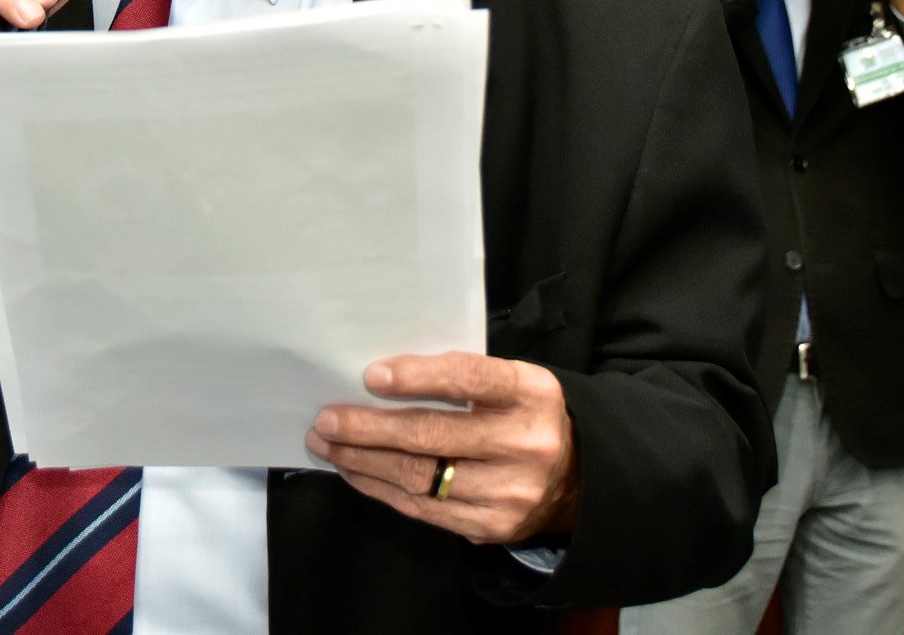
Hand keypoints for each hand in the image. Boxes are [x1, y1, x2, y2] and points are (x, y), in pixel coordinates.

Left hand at [306, 352, 578, 546]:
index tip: (370, 376)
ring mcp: (509, 492)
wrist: (577, 478)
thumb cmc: (524, 416)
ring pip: (420, 478)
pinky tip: (356, 471)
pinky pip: (423, 509)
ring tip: (328, 444)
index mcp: (532, 393)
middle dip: (369, 428)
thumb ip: (463, 376)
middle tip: (325, 419)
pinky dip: (382, 488)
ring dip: (363, 461)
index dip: (417, 377)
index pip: (468, 379)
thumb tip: (380, 378)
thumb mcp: (513, 383)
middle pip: (432, 435)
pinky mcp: (491, 527)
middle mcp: (526, 444)